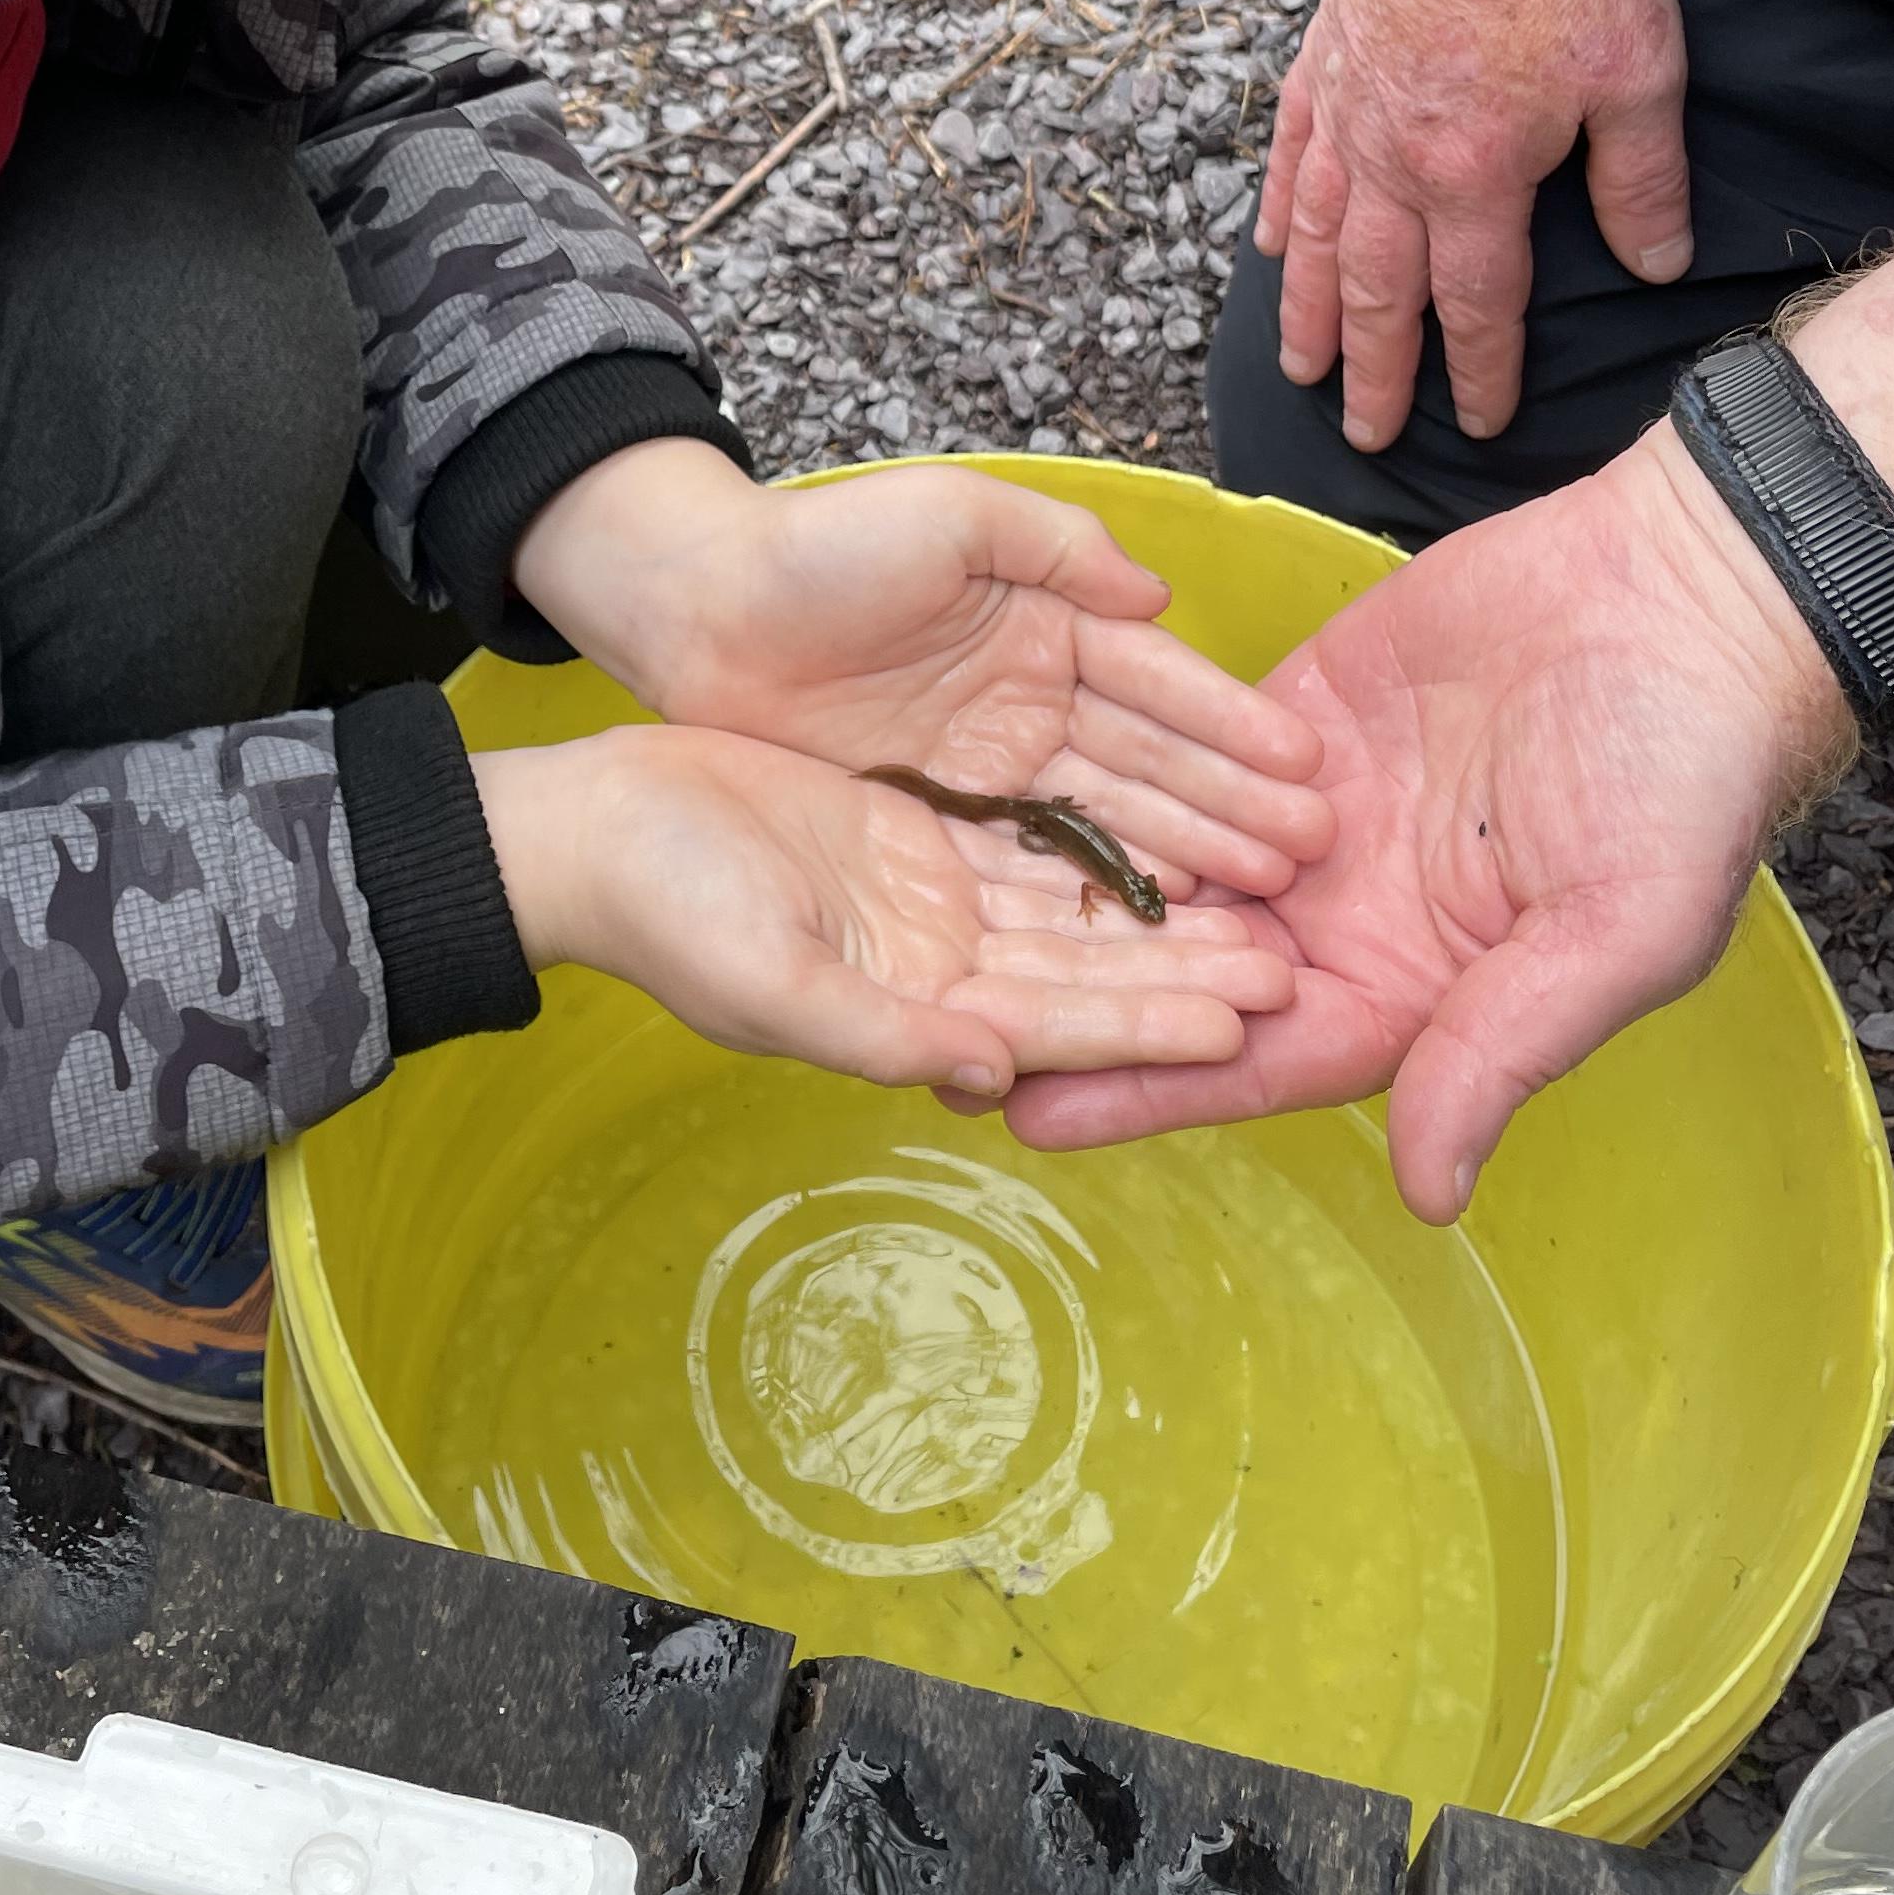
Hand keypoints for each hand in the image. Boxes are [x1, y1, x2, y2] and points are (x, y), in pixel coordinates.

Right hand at [474, 721, 1294, 1101]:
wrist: (595, 828)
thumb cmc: (667, 913)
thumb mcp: (771, 985)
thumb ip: (884, 1035)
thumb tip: (991, 1075)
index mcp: (912, 1011)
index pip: (1058, 1026)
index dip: (1152, 1021)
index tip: (1247, 1018)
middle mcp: (939, 961)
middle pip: (1089, 967)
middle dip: (1189, 966)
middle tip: (1297, 959)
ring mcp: (933, 893)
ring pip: (1075, 901)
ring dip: (1165, 900)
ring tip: (1266, 889)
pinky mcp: (917, 824)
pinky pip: (1032, 830)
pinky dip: (1101, 832)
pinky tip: (1174, 819)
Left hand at [510, 440, 1331, 898]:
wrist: (696, 610)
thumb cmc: (817, 546)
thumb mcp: (950, 516)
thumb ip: (1056, 548)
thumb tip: (1157, 595)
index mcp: (1046, 627)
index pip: (1159, 683)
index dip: (1231, 723)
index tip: (1308, 765)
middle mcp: (1031, 708)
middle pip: (1149, 767)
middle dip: (1235, 809)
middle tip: (1312, 857)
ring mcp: (986, 774)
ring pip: (1104, 826)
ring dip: (1184, 863)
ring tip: (1263, 906)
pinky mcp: (935, 827)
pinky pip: (1027, 871)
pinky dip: (1092, 901)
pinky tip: (1158, 932)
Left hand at [1002, 425, 1853, 1215]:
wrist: (1689, 599)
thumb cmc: (1682, 775)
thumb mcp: (1612, 932)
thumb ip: (1503, 1051)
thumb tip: (1430, 1191)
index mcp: (1413, 988)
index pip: (1251, 1060)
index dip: (1142, 1088)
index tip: (1026, 1115)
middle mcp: (1344, 915)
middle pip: (1181, 976)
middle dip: (1068, 1002)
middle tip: (931, 1024)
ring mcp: (1310, 814)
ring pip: (1166, 867)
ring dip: (1064, 892)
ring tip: (931, 916)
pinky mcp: (1293, 715)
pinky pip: (1180, 755)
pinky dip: (1102, 773)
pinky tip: (998, 788)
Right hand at [1258, 0, 1692, 449]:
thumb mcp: (1640, 74)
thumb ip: (1642, 181)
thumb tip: (1657, 265)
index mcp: (1475, 177)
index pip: (1478, 303)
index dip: (1481, 372)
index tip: (1481, 423)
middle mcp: (1394, 162)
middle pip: (1378, 293)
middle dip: (1374, 372)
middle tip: (1362, 435)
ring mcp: (1348, 113)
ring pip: (1318, 237)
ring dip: (1309, 311)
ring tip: (1299, 369)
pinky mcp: (1324, 61)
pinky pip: (1288, 154)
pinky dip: (1277, 207)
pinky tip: (1271, 247)